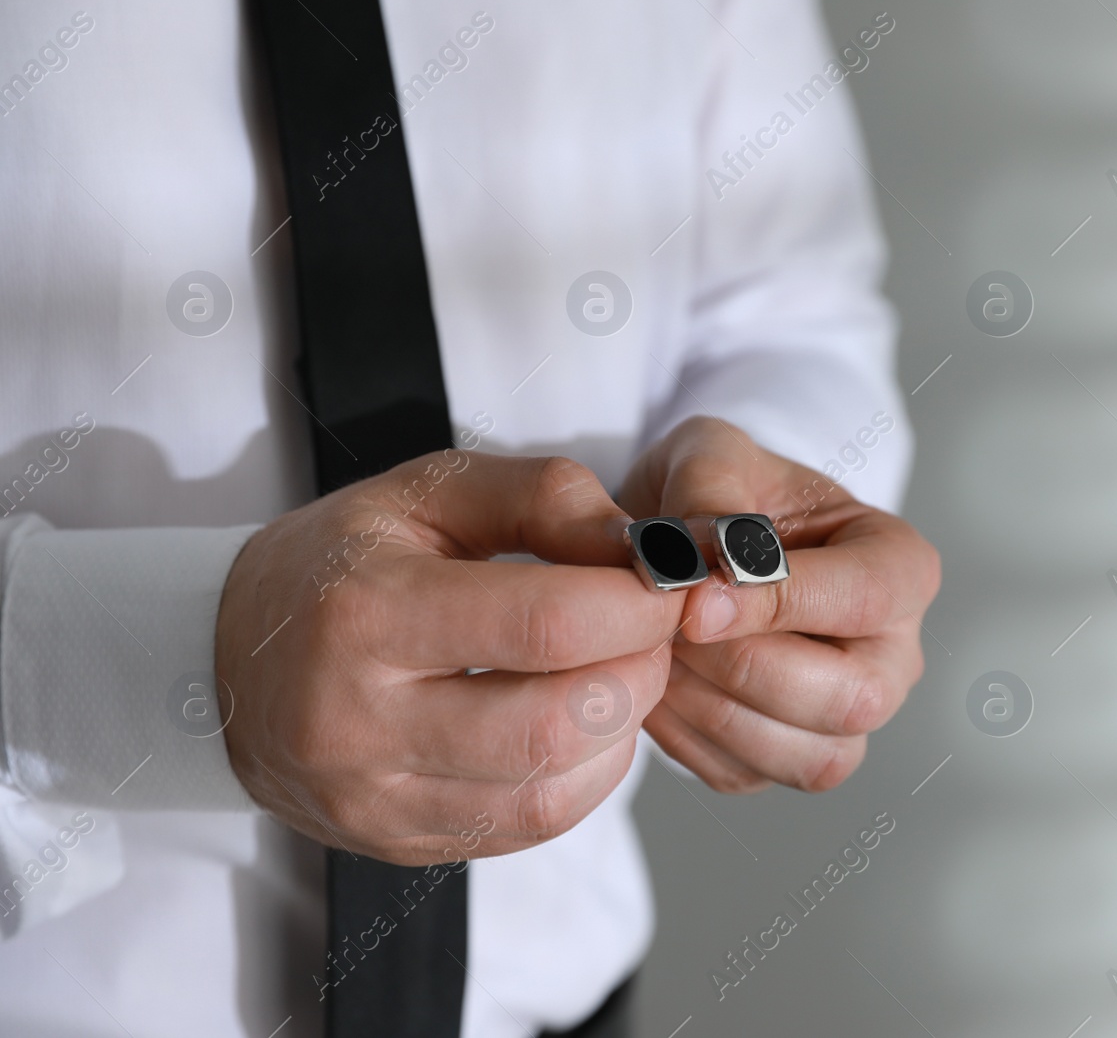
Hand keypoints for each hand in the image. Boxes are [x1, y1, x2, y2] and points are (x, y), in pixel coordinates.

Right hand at [216, 451, 681, 864]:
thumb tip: (641, 547)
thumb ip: (542, 496)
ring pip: (551, 791)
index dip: (638, 604)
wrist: (228, 662)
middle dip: (639, 670)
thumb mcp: (425, 490)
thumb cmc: (337, 564)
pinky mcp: (398, 843)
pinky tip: (578, 722)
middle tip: (649, 629)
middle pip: (557, 722)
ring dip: (621, 728)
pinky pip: (530, 827)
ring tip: (615, 670)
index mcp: (365, 612)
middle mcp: (362, 721)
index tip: (671, 580)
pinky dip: (585, 773)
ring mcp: (377, 799)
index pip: (545, 625)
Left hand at [617, 417, 939, 792]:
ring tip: (654, 649)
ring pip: (805, 755)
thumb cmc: (716, 489)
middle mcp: (894, 653)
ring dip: (711, 707)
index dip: (779, 604)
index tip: (693, 602)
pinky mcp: (789, 757)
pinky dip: (687, 737)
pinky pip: (746, 774)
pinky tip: (654, 680)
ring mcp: (849, 718)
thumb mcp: (710, 453)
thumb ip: (709, 490)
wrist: (684, 542)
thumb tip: (700, 569)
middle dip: (745, 666)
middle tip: (668, 629)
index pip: (867, 596)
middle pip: (851, 695)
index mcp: (900, 566)